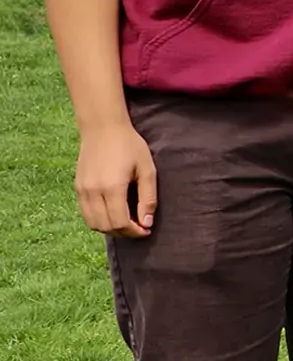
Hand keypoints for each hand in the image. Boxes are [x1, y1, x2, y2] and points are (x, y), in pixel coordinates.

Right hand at [74, 118, 156, 237]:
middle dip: (124, 233)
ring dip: (110, 229)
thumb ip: (148, 198)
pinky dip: (99, 220)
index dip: (134, 232)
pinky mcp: (77, 187)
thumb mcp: (147, 170)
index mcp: (112, 187)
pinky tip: (113, 214)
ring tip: (127, 223)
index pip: (120, 223)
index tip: (146, 230)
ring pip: (93, 223)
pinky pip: (86, 214)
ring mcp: (82, 190)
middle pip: (106, 227)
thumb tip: (147, 223)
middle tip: (139, 228)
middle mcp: (93, 191)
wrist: (102, 128)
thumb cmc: (129, 146)